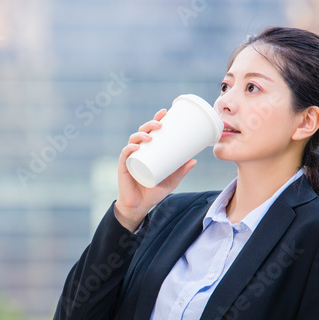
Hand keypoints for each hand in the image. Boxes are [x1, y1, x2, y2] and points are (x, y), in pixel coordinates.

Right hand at [115, 108, 197, 230]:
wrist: (139, 206)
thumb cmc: (153, 192)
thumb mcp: (171, 181)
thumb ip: (181, 171)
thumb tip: (194, 160)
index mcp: (148, 151)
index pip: (150, 131)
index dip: (156, 120)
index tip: (164, 113)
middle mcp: (138, 151)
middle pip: (142, 132)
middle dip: (150, 124)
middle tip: (160, 124)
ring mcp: (130, 158)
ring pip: (133, 140)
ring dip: (141, 134)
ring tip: (150, 136)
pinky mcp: (124, 167)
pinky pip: (125, 155)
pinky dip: (129, 149)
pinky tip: (135, 147)